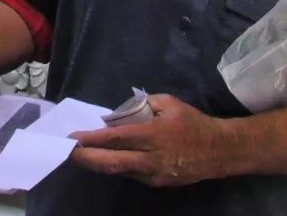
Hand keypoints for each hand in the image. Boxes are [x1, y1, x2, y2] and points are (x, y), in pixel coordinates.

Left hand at [69, 95, 236, 186]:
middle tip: (68, 152)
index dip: (92, 139)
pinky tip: (108, 158)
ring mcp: (152, 175)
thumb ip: (144, 104)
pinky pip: (130, 173)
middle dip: (85, 158)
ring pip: (118, 171)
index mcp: (153, 135)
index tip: (73, 137)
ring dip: (99, 163)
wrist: (218, 151)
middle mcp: (150, 158)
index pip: (115, 139)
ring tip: (83, 154)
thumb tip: (122, 111)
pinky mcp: (155, 183)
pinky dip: (117, 165)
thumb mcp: (170, 103)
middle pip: (110, 162)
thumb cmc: (193, 123)